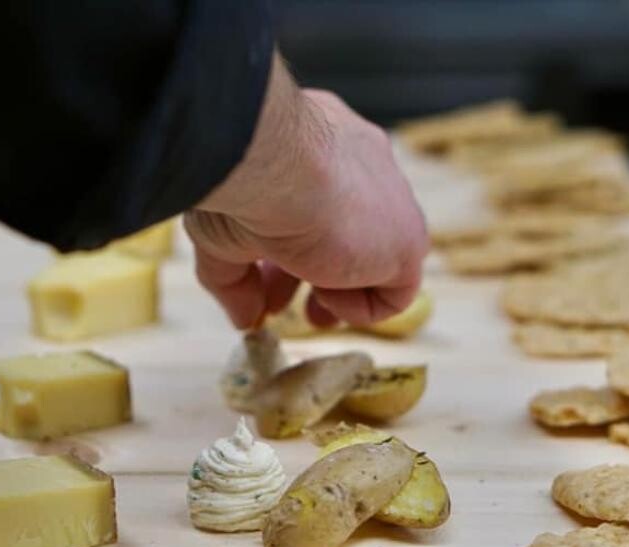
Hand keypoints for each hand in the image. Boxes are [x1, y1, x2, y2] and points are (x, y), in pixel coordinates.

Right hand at [184, 54, 427, 329]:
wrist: (267, 157)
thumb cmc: (237, 179)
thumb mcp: (222, 235)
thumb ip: (235, 279)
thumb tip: (243, 318)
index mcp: (322, 146)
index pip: (321, 202)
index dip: (292, 247)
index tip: (263, 275)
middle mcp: (363, 166)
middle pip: (348, 231)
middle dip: (313, 274)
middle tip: (281, 304)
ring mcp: (391, 202)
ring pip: (376, 259)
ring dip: (340, 292)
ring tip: (308, 310)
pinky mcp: (406, 241)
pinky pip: (397, 291)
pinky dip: (360, 308)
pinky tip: (324, 296)